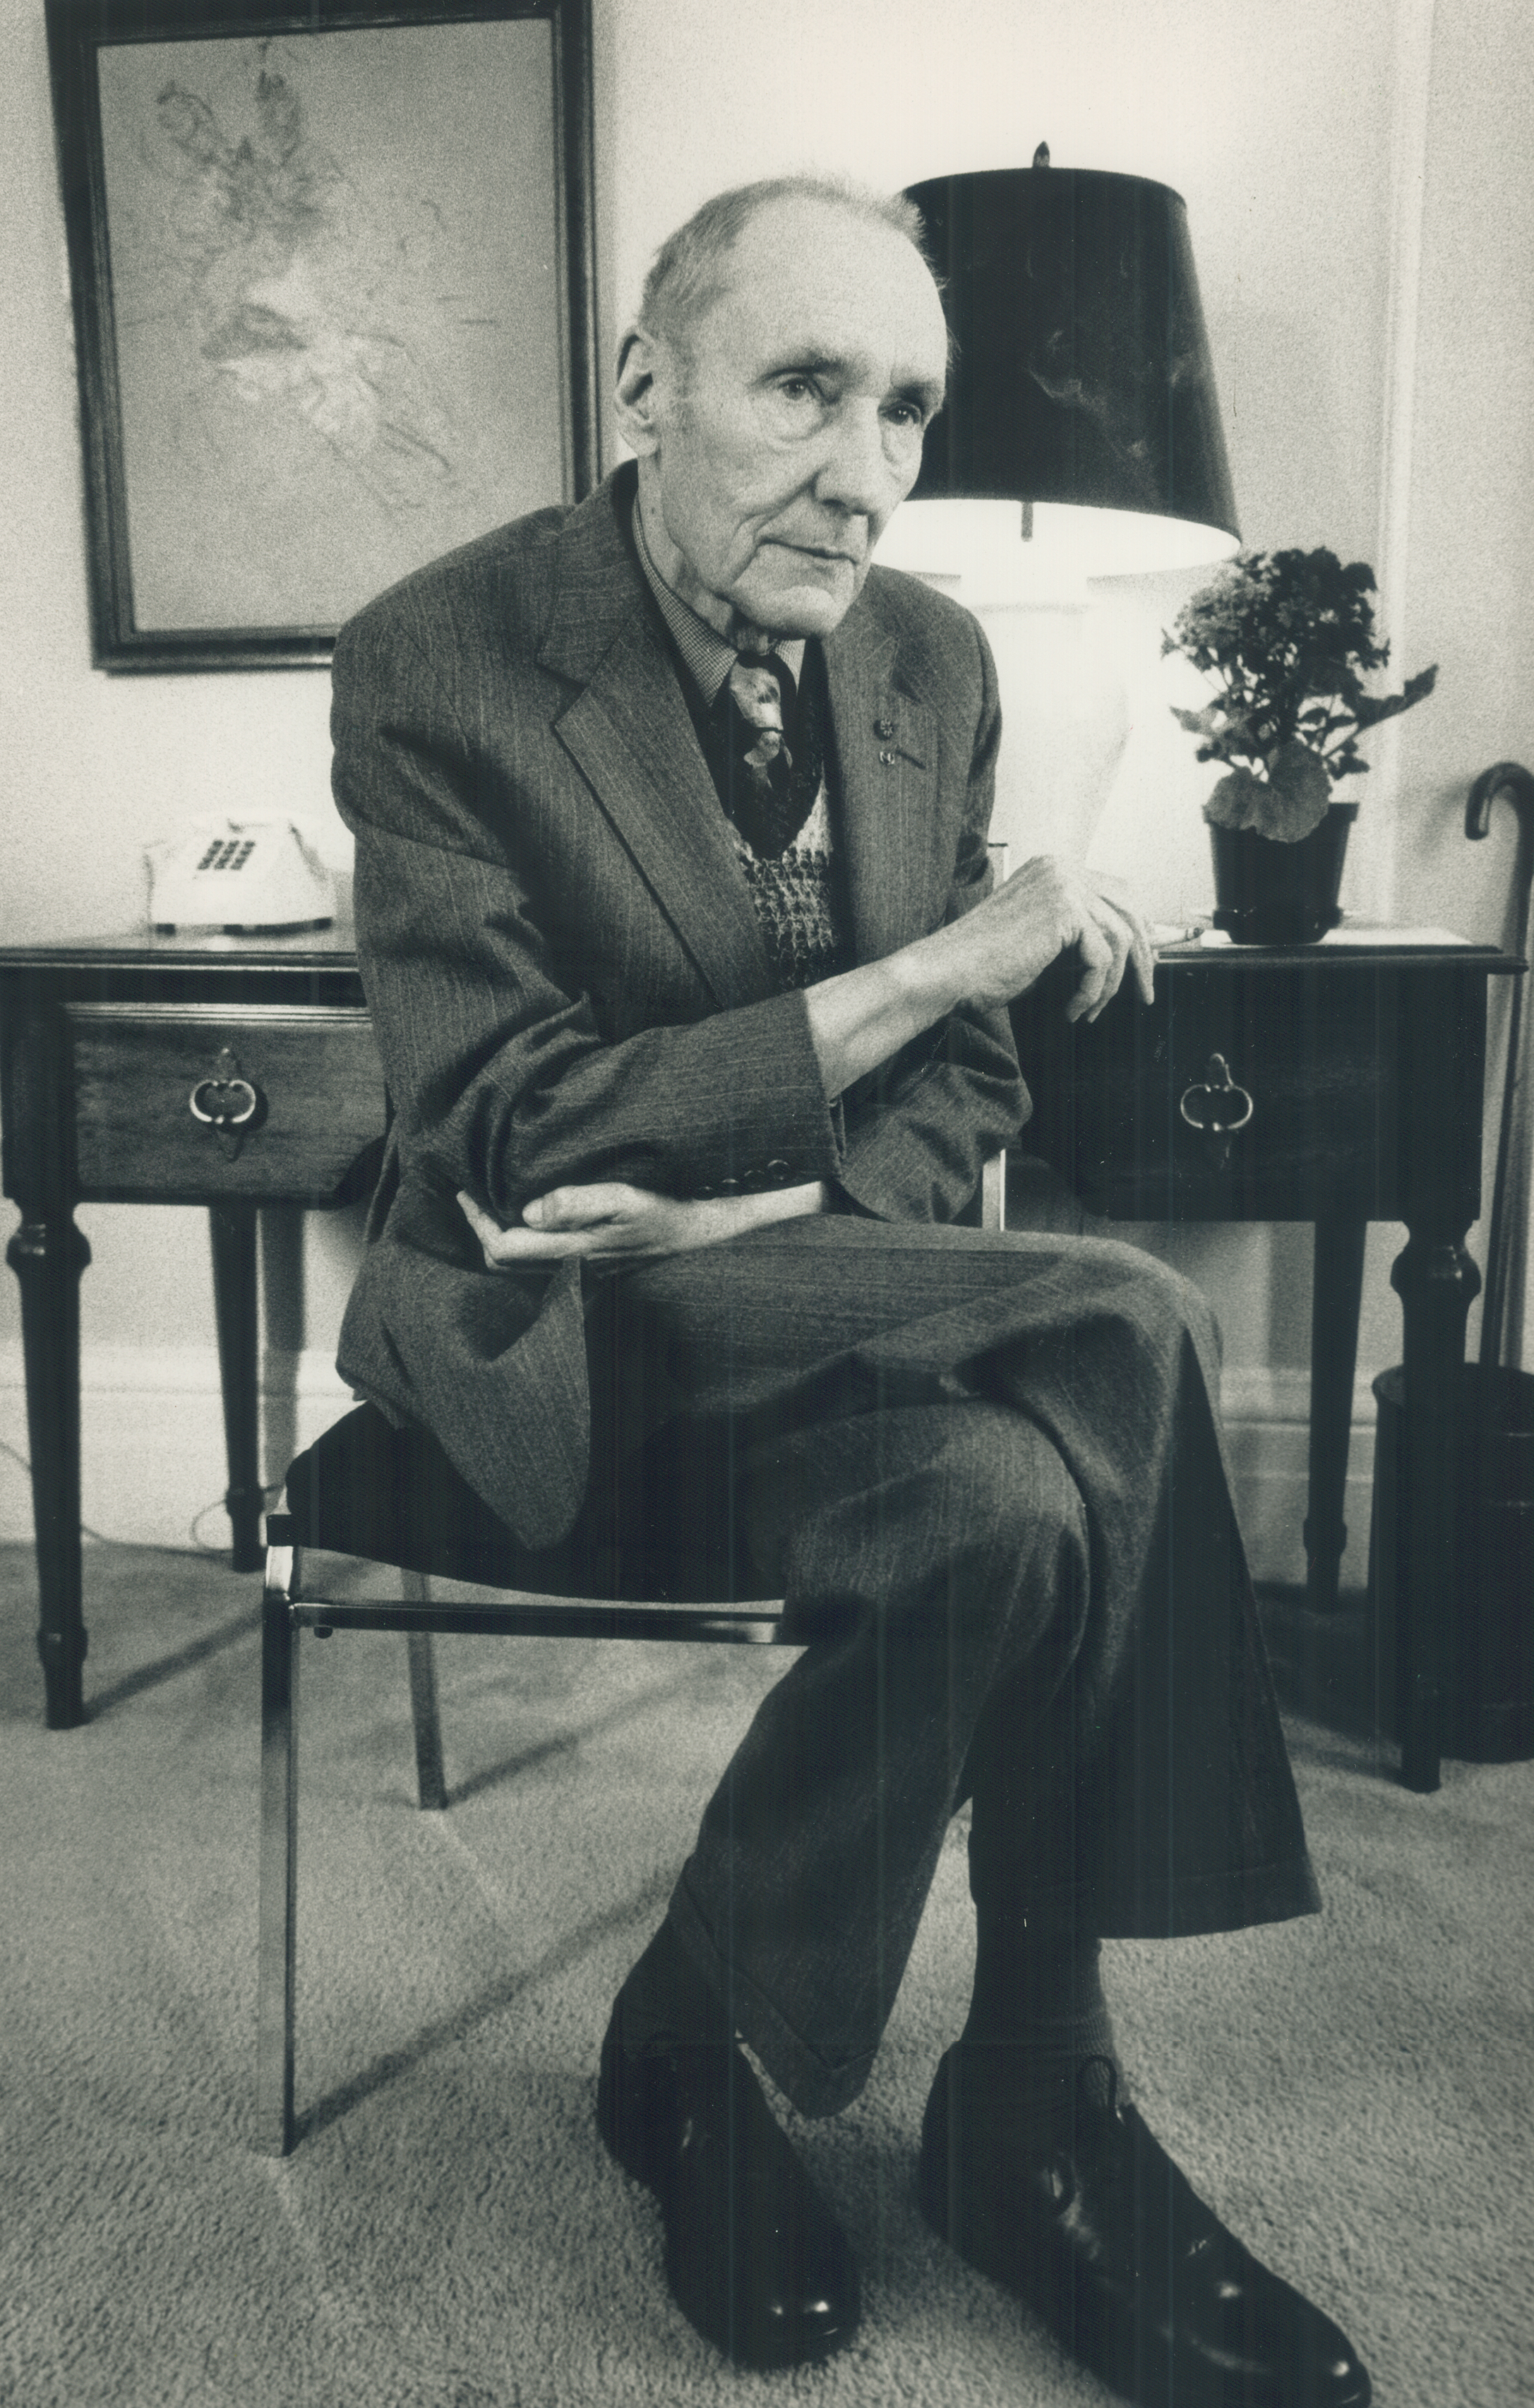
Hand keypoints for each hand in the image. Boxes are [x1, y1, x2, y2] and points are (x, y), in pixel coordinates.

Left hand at [457, 1179, 827, 1268]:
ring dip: (500, 1238)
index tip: (463, 1191)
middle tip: (469, 1196)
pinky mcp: (593, 1268)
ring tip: (491, 1205)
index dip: (476, 1222)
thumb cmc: (668, 1211)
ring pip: (522, 1266)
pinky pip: (542, 1261)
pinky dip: (524, 1242)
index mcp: (572, 1251)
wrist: (706, 1234)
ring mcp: (582, 1273)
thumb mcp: (624, 1198)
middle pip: (504, 1262)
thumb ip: (574, 1202)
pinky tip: (530, 1219)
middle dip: (481, 1231)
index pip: (502, 1247)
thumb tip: (527, 1210)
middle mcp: (571, 1269)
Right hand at [950, 856, 1155, 1020]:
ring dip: (1110, 984)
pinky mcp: (1063, 911)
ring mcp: (1063, 885)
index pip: (1116, 894)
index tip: (1143, 966)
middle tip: (1144, 992)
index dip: (1136, 932)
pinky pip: (1102, 958)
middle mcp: (1061, 868)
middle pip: (1128, 910)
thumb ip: (1076, 934)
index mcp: (1053, 869)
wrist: (947, 972)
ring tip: (1090, 1009)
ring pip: (1119, 938)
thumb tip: (1125, 950)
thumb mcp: (1039, 940)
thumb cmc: (982, 964)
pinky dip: (1092, 991)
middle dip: (1142, 957)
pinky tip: (1072, 1008)